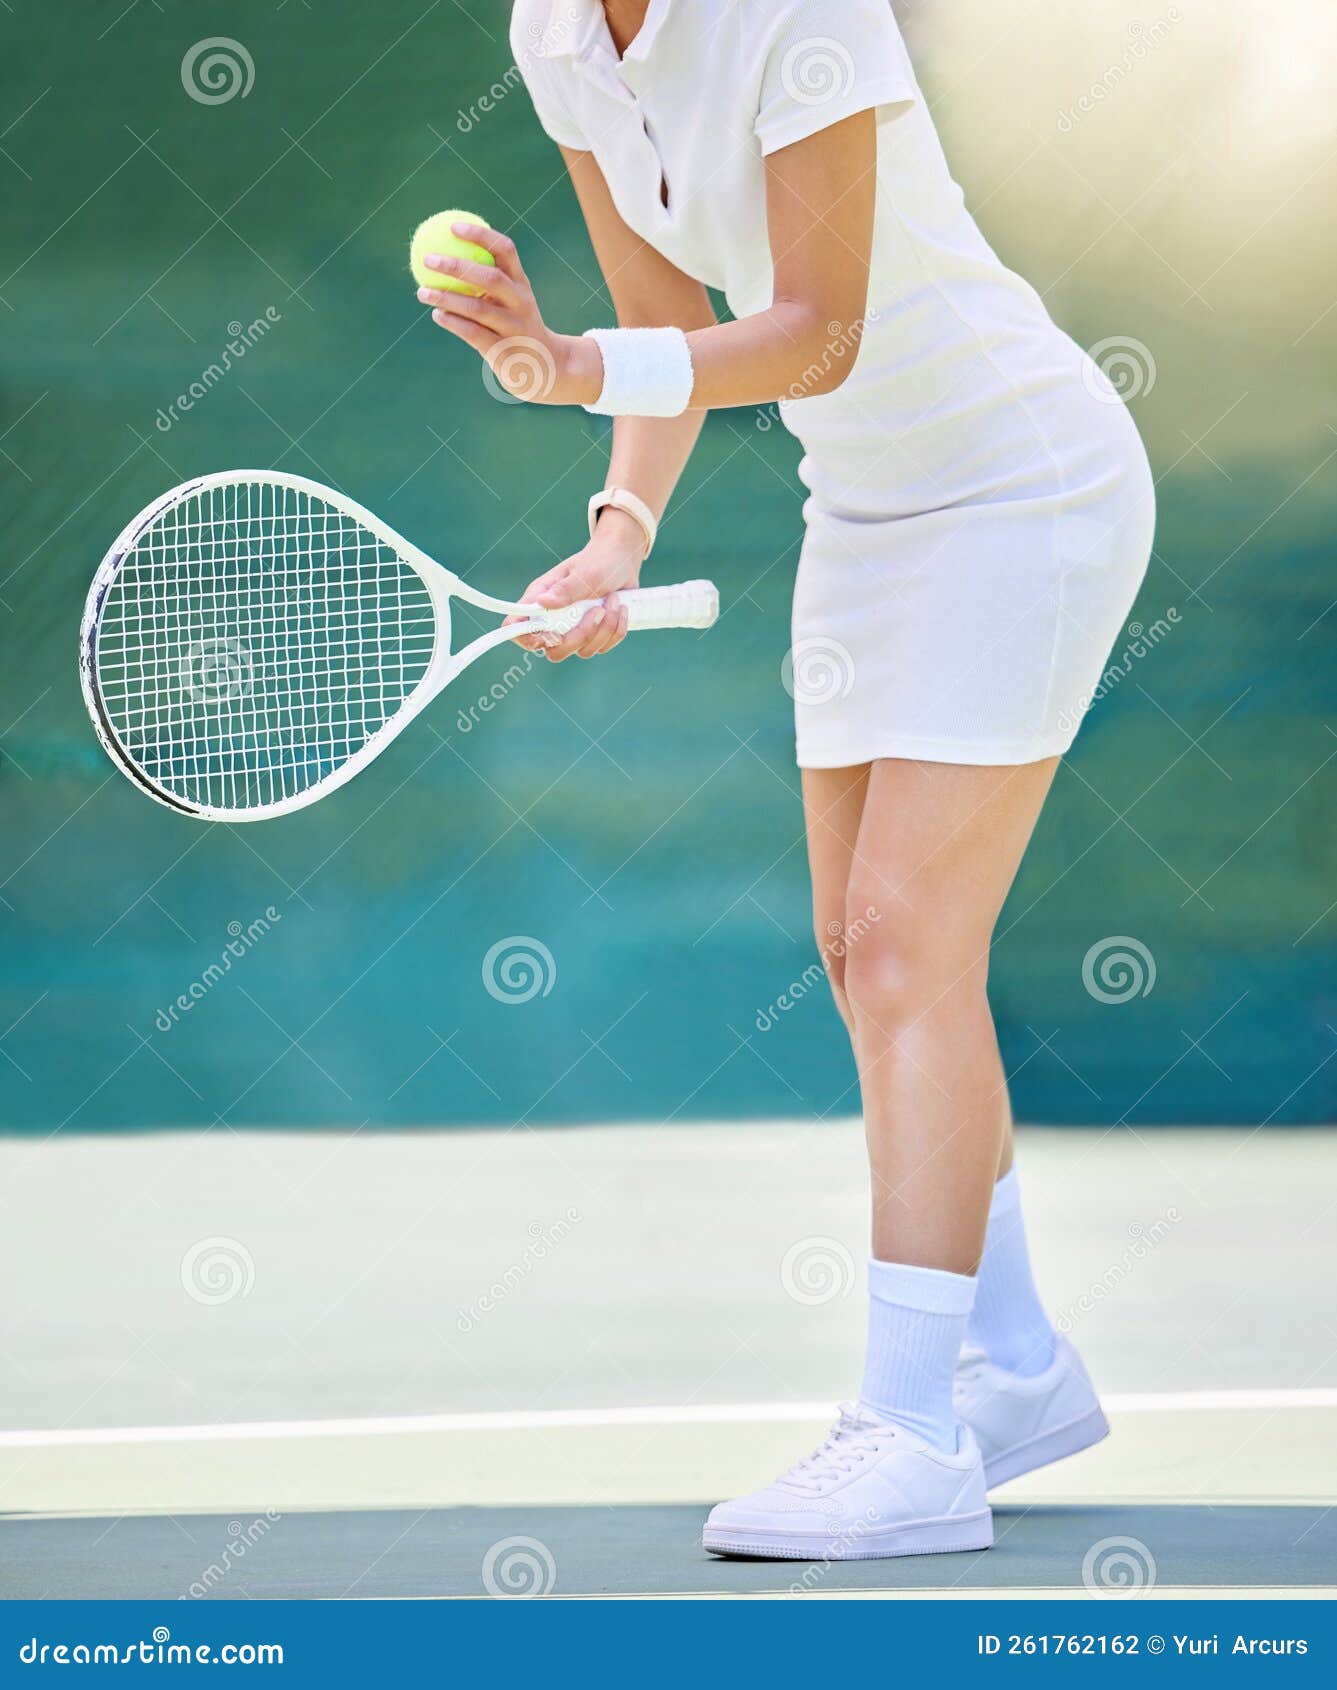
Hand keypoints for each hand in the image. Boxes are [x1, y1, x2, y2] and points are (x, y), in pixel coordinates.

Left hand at [416, 221, 601, 405]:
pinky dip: (453, 323)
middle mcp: (520, 302)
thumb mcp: (510, 299)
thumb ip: (486, 280)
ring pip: (477, 308)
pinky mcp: (503, 350)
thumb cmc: (515, 324)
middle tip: (428, 260)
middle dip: (457, 266)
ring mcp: (514, 327)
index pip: (505, 250)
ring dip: (446, 298)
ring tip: (422, 292)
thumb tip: (447, 252)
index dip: (480, 235)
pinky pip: (473, 333)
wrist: (544, 365)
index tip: (453, 227)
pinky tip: (436, 315)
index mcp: (521, 283)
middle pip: (490, 277)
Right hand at [507, 508, 647, 661]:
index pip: (516, 626)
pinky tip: (620, 609)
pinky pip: (603, 647)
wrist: (623, 558)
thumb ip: (565, 590)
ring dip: (605, 628)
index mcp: (541, 599)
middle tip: (597, 611)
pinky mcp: (594, 634)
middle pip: (555, 650)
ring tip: (613, 600)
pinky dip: (616, 630)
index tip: (552, 634)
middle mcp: (554, 618)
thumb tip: (541, 602)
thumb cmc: (599, 560)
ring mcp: (574, 628)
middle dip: (580, 637)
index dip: (527, 638)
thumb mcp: (585, 573)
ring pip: (583, 650)